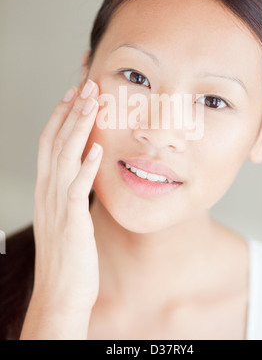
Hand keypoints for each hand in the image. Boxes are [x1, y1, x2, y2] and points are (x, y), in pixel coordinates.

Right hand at [20, 79, 101, 338]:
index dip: (61, 114)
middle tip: (87, 84)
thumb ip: (74, 187)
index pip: (50, 141)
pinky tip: (98, 149)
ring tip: (93, 103)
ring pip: (64, 157)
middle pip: (55, 141)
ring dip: (79, 127)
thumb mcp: (68, 213)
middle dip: (71, 110)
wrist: (61, 292)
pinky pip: (77, 190)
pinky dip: (85, 167)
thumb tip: (88, 163)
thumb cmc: (69, 253)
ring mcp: (57, 206)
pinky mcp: (71, 222)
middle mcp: (48, 191)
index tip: (75, 91)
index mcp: (47, 187)